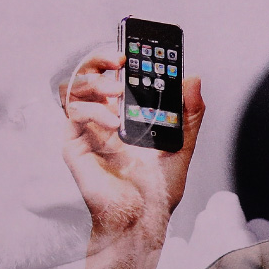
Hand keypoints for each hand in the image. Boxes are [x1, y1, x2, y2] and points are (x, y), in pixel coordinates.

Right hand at [61, 48, 203, 242]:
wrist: (142, 220)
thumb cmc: (156, 190)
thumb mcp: (181, 146)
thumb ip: (189, 115)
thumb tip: (194, 80)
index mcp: (125, 115)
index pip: (117, 76)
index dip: (121, 57)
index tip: (138, 48)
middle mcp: (102, 119)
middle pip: (90, 75)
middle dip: (100, 58)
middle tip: (121, 58)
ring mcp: (86, 131)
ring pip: (74, 88)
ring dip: (94, 81)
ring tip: (116, 88)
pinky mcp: (74, 146)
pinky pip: (73, 114)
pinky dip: (93, 110)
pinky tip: (112, 123)